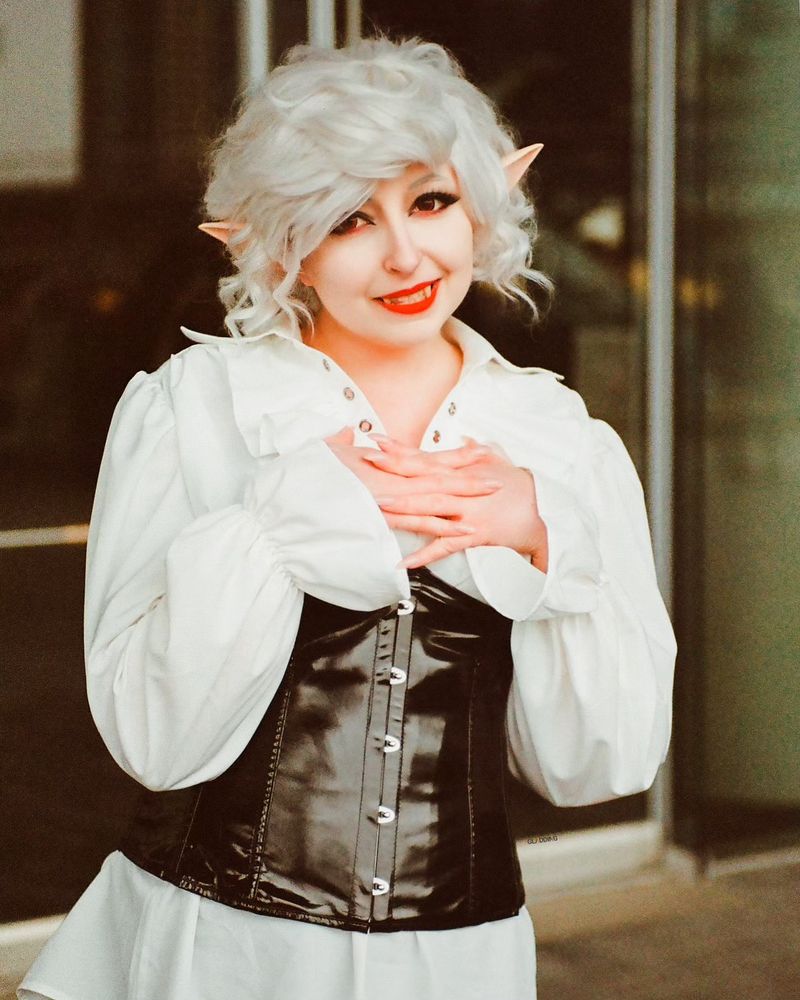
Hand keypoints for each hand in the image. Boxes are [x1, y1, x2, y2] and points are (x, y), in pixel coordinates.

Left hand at [326, 430, 548, 570]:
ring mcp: (468, 513)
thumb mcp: (497, 461)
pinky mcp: (475, 535)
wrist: (546, 510)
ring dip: (403, 510)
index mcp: (463, 470)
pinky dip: (425, 555)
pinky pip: (446, 546)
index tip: (376, 443)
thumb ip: (475, 452)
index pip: (425, 459)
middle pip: (422, 481)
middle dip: (394, 474)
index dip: (400, 451)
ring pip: (430, 511)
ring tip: (378, 510)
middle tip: (367, 470)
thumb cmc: (519, 485)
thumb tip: (465, 441)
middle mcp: (462, 489)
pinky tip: (404, 561)